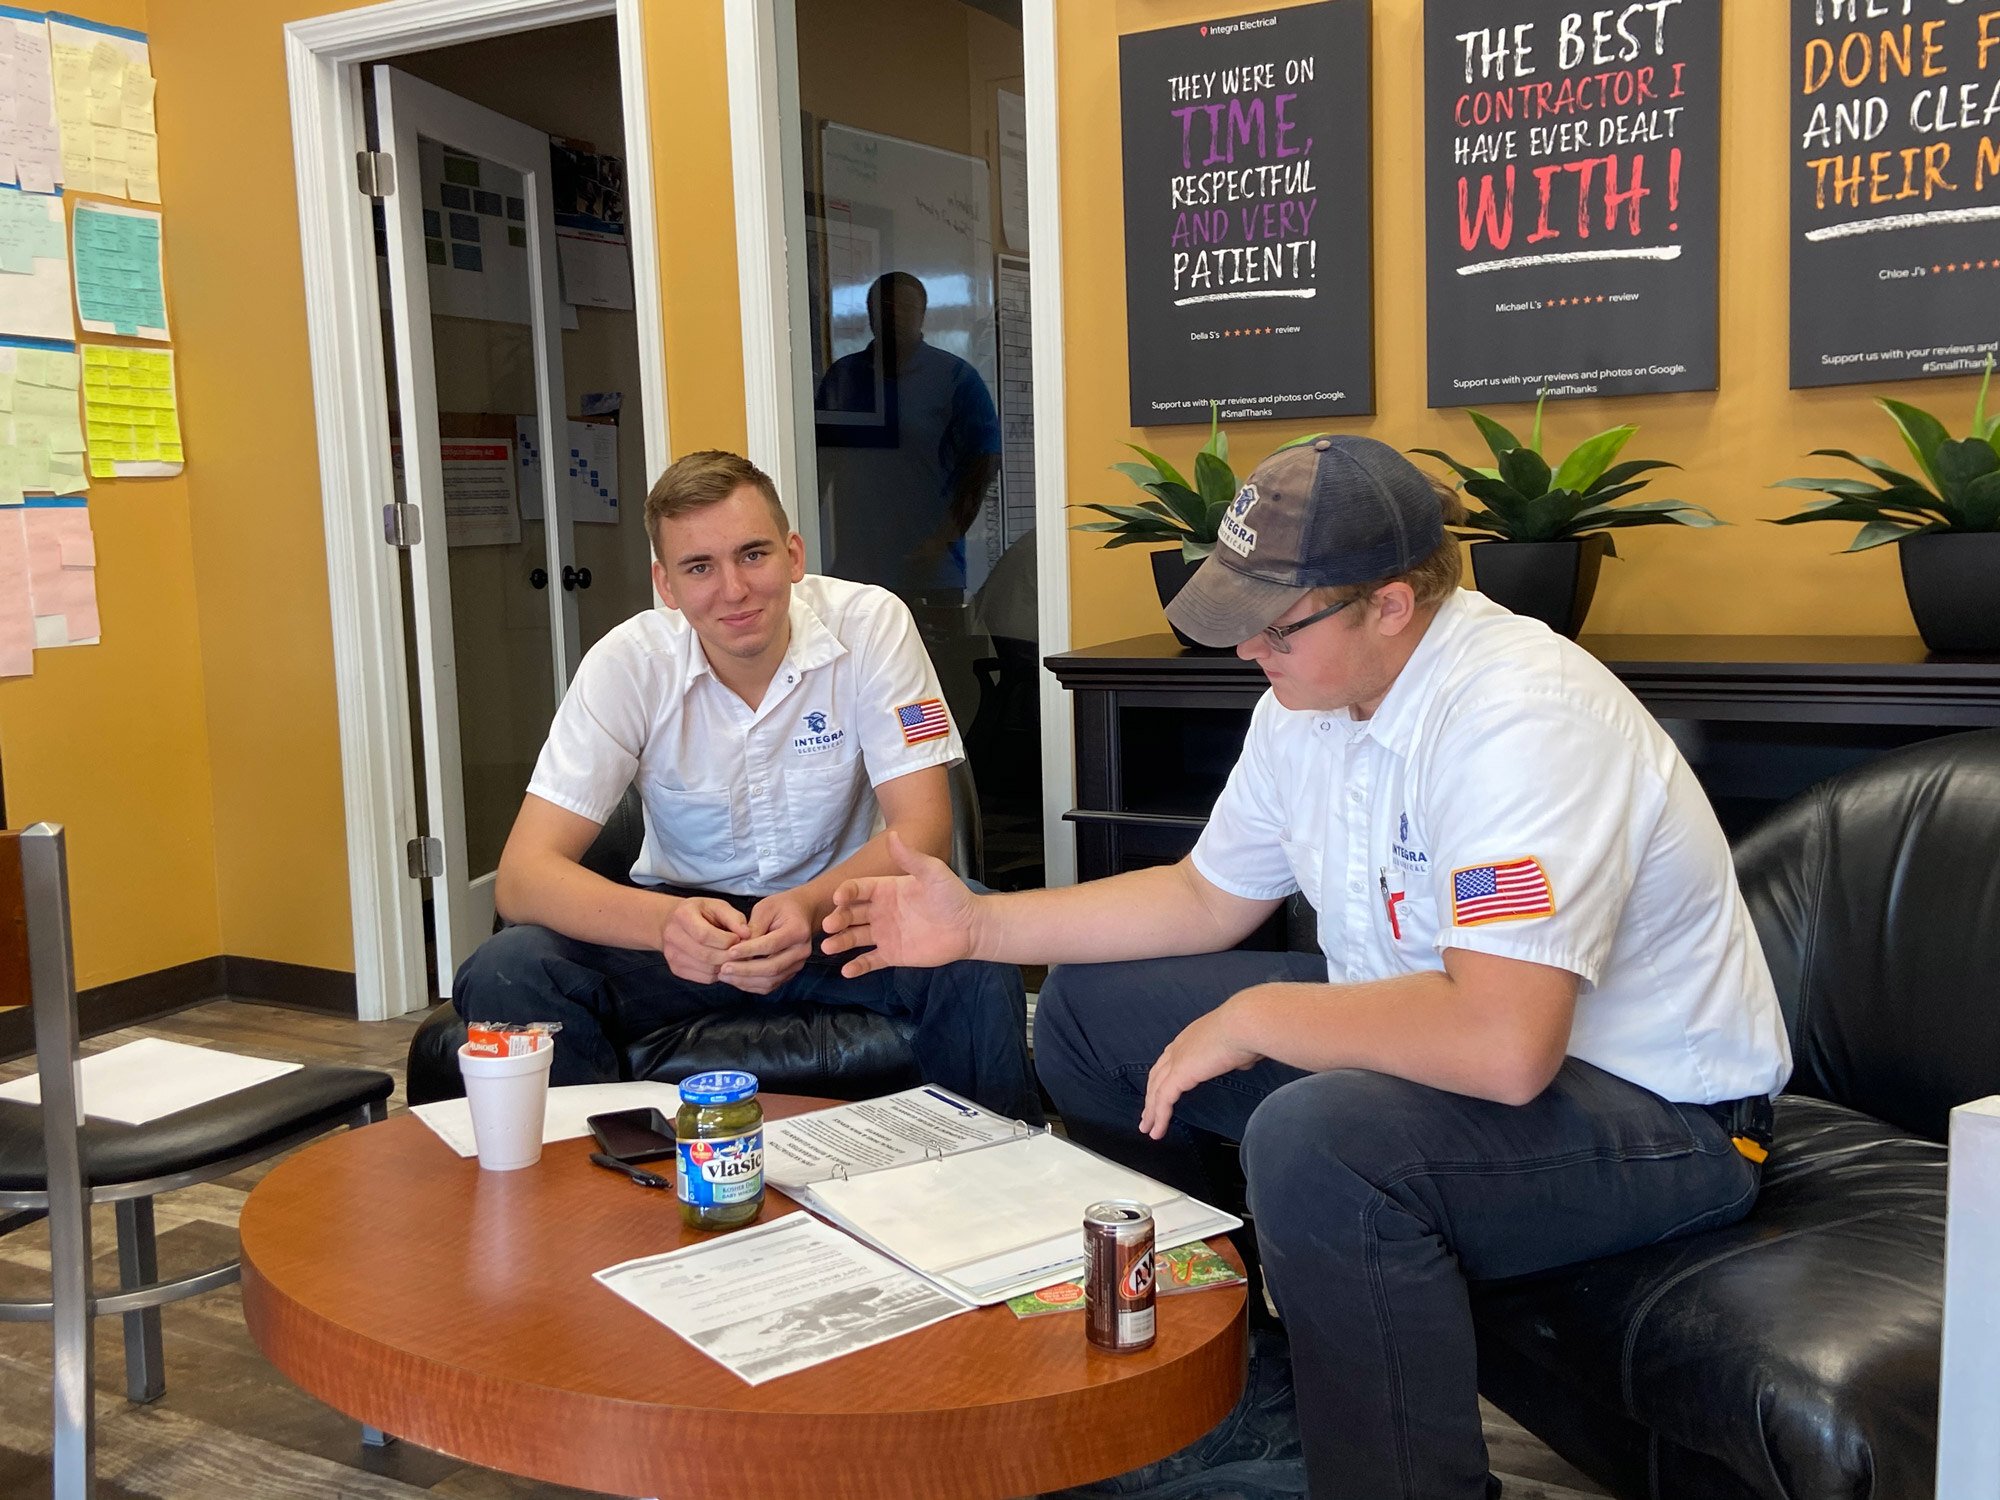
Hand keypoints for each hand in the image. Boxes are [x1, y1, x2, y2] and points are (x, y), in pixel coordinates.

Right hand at [658, 896, 749, 984]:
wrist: (673, 922)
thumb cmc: (700, 912)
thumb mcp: (718, 906)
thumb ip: (734, 918)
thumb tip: (747, 934)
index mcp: (682, 915)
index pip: (705, 935)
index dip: (726, 940)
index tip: (739, 938)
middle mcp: (672, 936)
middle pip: (706, 955)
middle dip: (729, 955)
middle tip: (743, 951)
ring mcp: (672, 955)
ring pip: (707, 969)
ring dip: (726, 966)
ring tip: (734, 957)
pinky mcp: (676, 969)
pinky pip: (704, 978)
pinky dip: (719, 973)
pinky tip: (723, 963)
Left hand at [720, 890, 814, 994]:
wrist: (801, 914)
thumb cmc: (782, 907)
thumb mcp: (766, 908)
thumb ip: (753, 927)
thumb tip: (738, 947)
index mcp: (798, 931)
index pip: (771, 945)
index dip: (749, 950)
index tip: (729, 952)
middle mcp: (801, 951)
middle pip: (772, 967)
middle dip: (745, 970)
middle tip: (724, 968)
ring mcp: (797, 965)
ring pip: (771, 980)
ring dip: (746, 980)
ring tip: (725, 975)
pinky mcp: (790, 973)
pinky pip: (770, 985)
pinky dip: (751, 985)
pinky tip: (735, 979)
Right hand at [821, 830, 977, 977]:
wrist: (970, 927)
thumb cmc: (952, 896)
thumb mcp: (933, 872)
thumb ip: (911, 858)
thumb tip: (894, 834)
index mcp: (886, 890)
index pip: (858, 889)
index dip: (846, 892)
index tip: (839, 897)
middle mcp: (880, 911)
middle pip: (851, 914)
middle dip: (837, 918)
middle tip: (828, 925)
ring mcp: (885, 934)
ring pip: (855, 937)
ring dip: (840, 942)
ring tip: (827, 947)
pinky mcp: (892, 954)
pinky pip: (870, 961)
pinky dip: (857, 966)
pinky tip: (846, 971)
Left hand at [1138, 1003, 1262, 1139]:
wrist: (1245, 1023)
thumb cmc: (1248, 1029)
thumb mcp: (1240, 1044)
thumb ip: (1236, 1056)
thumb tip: (1242, 1062)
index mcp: (1192, 1037)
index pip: (1170, 1059)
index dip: (1163, 1077)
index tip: (1160, 1091)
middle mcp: (1179, 1047)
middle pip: (1157, 1076)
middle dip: (1150, 1096)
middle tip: (1147, 1115)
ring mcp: (1177, 1060)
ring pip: (1156, 1090)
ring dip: (1151, 1112)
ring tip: (1147, 1129)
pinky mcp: (1179, 1074)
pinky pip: (1163, 1100)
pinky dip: (1159, 1117)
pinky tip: (1157, 1131)